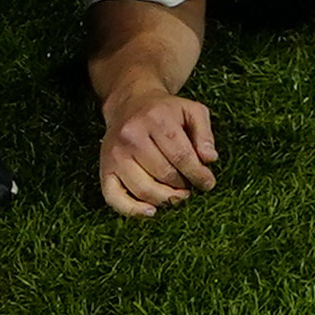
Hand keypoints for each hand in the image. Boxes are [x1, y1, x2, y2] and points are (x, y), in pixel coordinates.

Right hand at [93, 87, 219, 218]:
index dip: (198, 174)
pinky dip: (132, 210)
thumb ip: (204, 134)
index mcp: (156, 119)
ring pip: (142, 188)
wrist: (130, 104)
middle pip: (163, 173)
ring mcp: (115, 154)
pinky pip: (114, 197)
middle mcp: (132, 136)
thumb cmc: (166, 111)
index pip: (181, 155)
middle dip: (182, 186)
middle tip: (191, 190)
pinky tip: (151, 211)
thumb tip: (210, 159)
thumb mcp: (192, 111)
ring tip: (178, 197)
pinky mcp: (104, 169)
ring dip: (165, 199)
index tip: (208, 184)